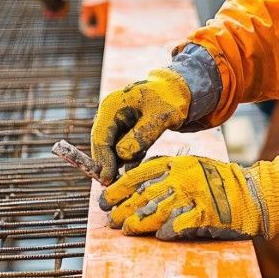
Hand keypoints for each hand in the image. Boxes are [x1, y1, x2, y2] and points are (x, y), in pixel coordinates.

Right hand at [90, 68, 190, 183]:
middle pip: (102, 145)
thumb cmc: (170, 100)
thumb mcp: (160, 117)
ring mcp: (116, 123)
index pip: (100, 137)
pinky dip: (129, 158)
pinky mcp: (124, 131)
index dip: (103, 160)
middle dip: (109, 164)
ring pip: (112, 149)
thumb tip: (122, 154)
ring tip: (132, 173)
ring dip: (121, 163)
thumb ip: (142, 135)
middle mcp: (109, 114)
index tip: (108, 179)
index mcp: (112, 106)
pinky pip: (122, 149)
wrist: (178, 93)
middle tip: (115, 185)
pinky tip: (138, 165)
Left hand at [99, 154, 278, 240]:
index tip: (105, 198)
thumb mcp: (193, 167)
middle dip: (123, 208)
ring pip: (155, 211)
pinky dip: (165, 231)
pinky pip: (177, 225)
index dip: (119, 187)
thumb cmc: (219, 182)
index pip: (140, 173)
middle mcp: (183, 177)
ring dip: (138, 223)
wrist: (253, 194)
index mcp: (178, 163)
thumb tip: (135, 187)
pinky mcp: (204, 215)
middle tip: (111, 220)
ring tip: (127, 230)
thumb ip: (168, 173)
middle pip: (143, 195)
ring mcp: (195, 195)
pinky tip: (158, 236)